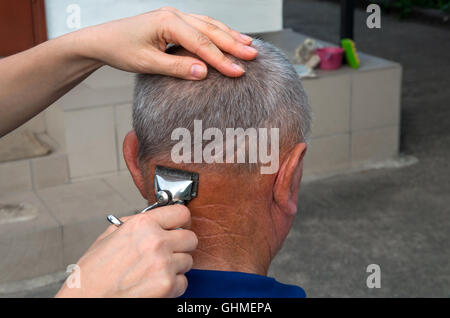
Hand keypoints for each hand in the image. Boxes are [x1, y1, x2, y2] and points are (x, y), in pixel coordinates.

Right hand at [55, 205, 197, 297]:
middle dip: (182, 245)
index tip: (181, 226)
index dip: (182, 220)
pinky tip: (155, 283)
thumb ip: (135, 223)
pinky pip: (183, 282)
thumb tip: (154, 219)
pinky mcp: (167, 285)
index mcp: (142, 225)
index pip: (181, 212)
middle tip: (170, 251)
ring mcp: (163, 264)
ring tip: (156, 270)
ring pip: (188, 261)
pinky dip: (173, 285)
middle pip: (191, 238)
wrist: (86, 299)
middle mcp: (155, 241)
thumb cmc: (92, 273)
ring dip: (176, 266)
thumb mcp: (109, 236)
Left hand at [76, 6, 256, 78]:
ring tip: (249, 45)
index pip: (201, 44)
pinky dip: (217, 32)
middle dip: (233, 44)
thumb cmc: (121, 50)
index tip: (238, 71)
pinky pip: (201, 25)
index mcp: (167, 23)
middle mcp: (174, 15)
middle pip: (210, 30)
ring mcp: (175, 16)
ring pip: (209, 24)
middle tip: (253, 56)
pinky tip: (229, 37)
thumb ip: (176, 67)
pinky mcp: (174, 21)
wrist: (103, 40)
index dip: (221, 59)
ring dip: (230, 35)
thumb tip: (203, 72)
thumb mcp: (147, 63)